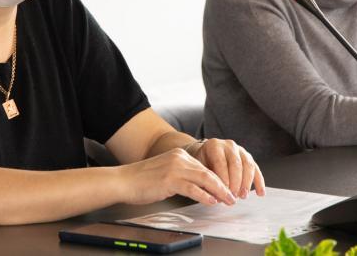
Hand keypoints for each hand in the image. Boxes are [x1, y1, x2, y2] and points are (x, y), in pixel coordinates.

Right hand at [116, 148, 236, 205]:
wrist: (124, 180)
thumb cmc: (142, 180)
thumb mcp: (166, 172)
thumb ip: (182, 176)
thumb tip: (200, 188)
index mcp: (179, 155)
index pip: (205, 167)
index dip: (218, 180)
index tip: (226, 190)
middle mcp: (179, 158)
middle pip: (208, 172)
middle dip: (223, 186)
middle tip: (232, 197)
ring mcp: (175, 168)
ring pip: (204, 178)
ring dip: (219, 191)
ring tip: (227, 200)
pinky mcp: (169, 179)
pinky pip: (192, 188)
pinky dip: (204, 195)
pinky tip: (211, 201)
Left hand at [187, 139, 265, 198]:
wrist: (206, 153)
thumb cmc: (203, 162)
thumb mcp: (200, 168)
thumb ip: (208, 180)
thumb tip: (217, 196)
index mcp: (215, 146)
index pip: (221, 162)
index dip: (223, 179)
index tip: (224, 192)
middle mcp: (229, 146)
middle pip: (236, 164)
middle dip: (236, 182)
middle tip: (233, 196)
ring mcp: (240, 150)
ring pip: (248, 165)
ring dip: (247, 182)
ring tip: (243, 196)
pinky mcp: (249, 157)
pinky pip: (256, 169)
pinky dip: (259, 182)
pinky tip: (260, 193)